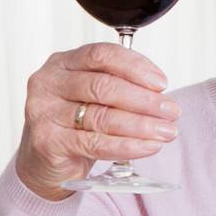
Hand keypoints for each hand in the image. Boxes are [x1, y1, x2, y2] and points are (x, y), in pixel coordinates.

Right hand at [15, 43, 177, 200]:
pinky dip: (127, 146)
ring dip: (141, 125)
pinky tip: (149, 147)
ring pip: (101, 116)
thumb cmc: (76, 123)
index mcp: (62, 63)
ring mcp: (43, 112)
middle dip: (144, 100)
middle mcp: (48, 83)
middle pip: (103, 86)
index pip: (102, 54)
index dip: (135, 67)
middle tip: (172, 111)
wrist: (45, 161)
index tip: (162, 83)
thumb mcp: (94, 97)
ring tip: (167, 131)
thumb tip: (161, 95)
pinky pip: (95, 143)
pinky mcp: (47, 141)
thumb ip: (120, 87)